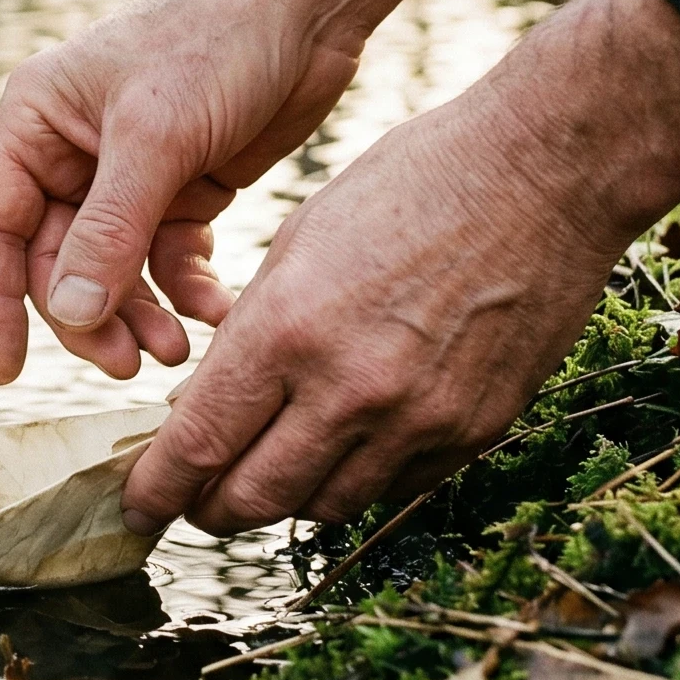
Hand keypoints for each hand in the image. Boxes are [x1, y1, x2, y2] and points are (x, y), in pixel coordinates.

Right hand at [0, 0, 360, 382]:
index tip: (5, 372)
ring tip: (176, 351)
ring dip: (138, 316)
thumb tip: (70, 315)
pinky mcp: (182, 190)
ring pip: (111, 274)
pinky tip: (215, 309)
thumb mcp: (154, 139)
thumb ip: (107, 232)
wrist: (309, 2)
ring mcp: (126, 176)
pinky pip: (167, 262)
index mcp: (33, 125)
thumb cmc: (215, 39)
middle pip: (53, 265)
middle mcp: (68, 153)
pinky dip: (186, 291)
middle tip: (129, 363)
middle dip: (88, 318)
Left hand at [121, 0, 679, 534]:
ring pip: (321, 505)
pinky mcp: (475, 431)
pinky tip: (337, 452)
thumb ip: (249, 336)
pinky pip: (392, 489)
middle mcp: (350, 390)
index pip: (198, 446)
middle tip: (191, 501)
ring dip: (281, 498)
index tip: (136, 506)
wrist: (542, 172)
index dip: (157, 490)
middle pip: (253, 498)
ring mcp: (419, 420)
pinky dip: (351, 482)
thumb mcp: (295, 246)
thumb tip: (206, 410)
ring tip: (262, 473)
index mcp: (287, 331)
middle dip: (209, 508)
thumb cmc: (408, 186)